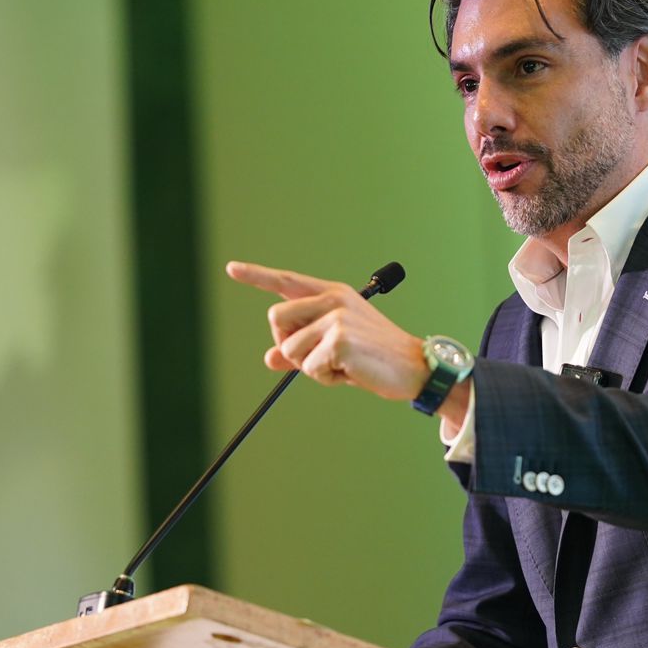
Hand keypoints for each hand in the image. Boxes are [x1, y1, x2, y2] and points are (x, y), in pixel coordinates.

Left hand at [225, 261, 429, 400]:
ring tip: (343, 365)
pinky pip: (310, 368)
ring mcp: (336, 317)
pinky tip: (352, 372)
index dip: (256, 275)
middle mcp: (332, 299)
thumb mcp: (335, 349)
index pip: (287, 282)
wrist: (416, 368)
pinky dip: (327, 378)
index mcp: (332, 294)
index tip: (231, 268)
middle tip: (319, 357)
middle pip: (276, 320)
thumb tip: (270, 357)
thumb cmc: (376, 358)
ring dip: (311, 367)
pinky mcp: (340, 340)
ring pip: (290, 349)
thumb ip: (302, 348)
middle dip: (288, 345)